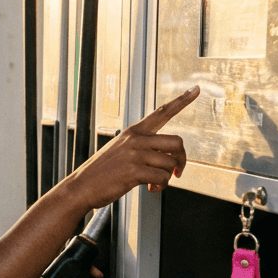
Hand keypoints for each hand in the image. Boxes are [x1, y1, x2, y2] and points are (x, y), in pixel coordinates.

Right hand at [67, 86, 195, 206]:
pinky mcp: (134, 172)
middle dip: (182, 159)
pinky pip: (162, 178)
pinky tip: (151, 188)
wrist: (82, 186)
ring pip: (171, 163)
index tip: (196, 89)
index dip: (182, 101)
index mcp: (134, 131)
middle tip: (177, 171)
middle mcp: (136, 139)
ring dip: (168, 177)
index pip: (162, 112)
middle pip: (177, 142)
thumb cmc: (102, 171)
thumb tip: (169, 160)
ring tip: (156, 183)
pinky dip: (161, 186)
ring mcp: (135, 155)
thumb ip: (144, 149)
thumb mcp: (120, 150)